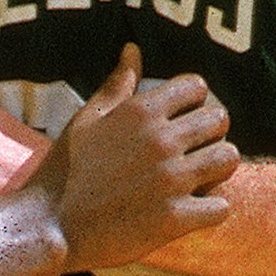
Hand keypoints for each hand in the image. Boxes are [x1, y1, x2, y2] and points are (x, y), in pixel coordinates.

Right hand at [40, 45, 234, 270]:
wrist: (47, 225)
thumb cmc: (64, 171)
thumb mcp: (86, 120)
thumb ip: (117, 86)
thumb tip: (133, 49)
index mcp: (140, 112)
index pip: (197, 87)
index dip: (195, 102)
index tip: (183, 120)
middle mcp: (160, 140)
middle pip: (219, 120)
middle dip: (210, 134)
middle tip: (193, 152)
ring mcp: (170, 180)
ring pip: (228, 159)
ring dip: (218, 168)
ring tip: (199, 179)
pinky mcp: (174, 219)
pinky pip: (221, 207)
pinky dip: (212, 209)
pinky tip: (194, 210)